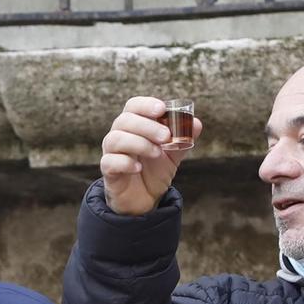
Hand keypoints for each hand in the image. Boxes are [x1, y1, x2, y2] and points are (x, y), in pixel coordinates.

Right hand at [99, 96, 197, 216]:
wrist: (145, 199)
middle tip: (166, 136)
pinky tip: (139, 168)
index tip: (162, 109)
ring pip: (116, 139)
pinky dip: (125, 163)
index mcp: (134, 125)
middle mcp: (119, 134)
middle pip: (125, 120)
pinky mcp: (108, 171)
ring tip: (157, 153)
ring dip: (139, 143)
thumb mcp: (172, 154)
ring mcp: (111, 152)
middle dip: (147, 126)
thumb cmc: (154, 171)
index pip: (133, 106)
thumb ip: (183, 139)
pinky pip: (110, 161)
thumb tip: (196, 123)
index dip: (146, 104)